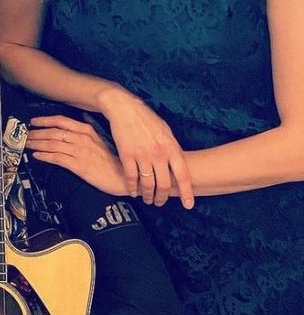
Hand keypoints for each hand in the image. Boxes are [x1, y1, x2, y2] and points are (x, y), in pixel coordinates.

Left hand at [28, 115, 130, 197]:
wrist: (124, 177)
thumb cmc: (114, 159)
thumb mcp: (103, 139)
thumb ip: (91, 127)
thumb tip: (84, 116)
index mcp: (87, 130)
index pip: (61, 121)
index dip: (45, 120)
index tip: (33, 121)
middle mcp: (82, 138)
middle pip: (53, 132)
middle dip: (36, 133)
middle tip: (24, 135)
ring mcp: (80, 152)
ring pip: (53, 144)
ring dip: (37, 144)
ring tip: (27, 144)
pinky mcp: (79, 166)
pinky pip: (57, 158)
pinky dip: (44, 156)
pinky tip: (36, 156)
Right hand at [97, 88, 193, 207]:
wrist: (125, 108)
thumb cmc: (147, 118)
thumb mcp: (166, 131)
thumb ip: (172, 148)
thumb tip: (176, 163)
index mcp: (171, 148)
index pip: (182, 175)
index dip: (187, 192)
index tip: (189, 205)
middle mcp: (158, 154)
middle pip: (163, 184)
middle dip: (162, 197)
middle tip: (160, 203)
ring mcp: (142, 155)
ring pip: (147, 183)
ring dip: (147, 195)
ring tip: (147, 200)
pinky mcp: (126, 155)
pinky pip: (131, 177)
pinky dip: (132, 187)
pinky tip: (133, 192)